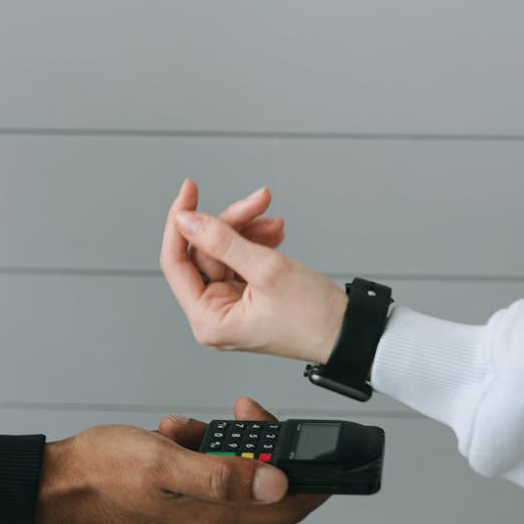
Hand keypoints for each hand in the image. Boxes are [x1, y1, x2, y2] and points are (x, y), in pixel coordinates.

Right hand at [33, 397, 325, 523]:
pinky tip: (175, 433)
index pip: (285, 507)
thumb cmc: (103, 471)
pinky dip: (198, 446)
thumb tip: (275, 482)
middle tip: (241, 413)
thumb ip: (222, 473)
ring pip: (233, 472)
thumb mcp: (165, 462)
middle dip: (258, 445)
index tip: (327, 452)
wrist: (59, 482)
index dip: (314, 482)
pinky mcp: (179, 502)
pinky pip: (207, 470)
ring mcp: (194, 515)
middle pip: (262, 486)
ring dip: (220, 442)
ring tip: (187, 427)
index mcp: (213, 520)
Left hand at [160, 179, 347, 362]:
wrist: (347, 331)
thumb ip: (222, 240)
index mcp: (208, 320)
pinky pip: (240, 260)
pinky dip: (256, 243)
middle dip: (233, 223)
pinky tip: (274, 235)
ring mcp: (231, 306)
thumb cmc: (313, 317)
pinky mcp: (248, 297)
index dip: (181, 222)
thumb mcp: (266, 269)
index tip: (189, 192)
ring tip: (274, 222)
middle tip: (258, 202)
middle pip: (205, 252)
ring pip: (224, 251)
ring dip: (248, 230)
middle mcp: (214, 315)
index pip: (175, 263)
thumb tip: (186, 220)